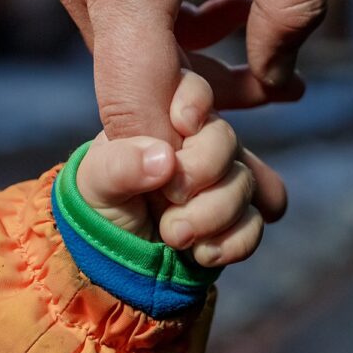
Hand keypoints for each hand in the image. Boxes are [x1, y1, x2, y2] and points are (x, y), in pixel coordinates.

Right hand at [41, 0, 325, 142]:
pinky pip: (127, 23)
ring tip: (277, 56)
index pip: (133, 93)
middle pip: (136, 83)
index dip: (174, 156)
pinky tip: (231, 11)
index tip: (224, 188)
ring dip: (199, 71)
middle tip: (290, 95)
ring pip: (132, 58)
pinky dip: (177, 37)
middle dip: (211, 109)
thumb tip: (278, 74)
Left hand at [76, 70, 286, 264]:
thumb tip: (165, 159)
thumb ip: (120, 165)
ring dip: (213, 213)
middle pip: (225, 139)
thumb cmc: (103, 206)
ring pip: (243, 182)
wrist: (115, 260)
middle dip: (201, 171)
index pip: (192, 92)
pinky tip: (203, 253)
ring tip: (174, 235)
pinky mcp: (236, 220)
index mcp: (163, 121)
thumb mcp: (96, 183)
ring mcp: (220, 181)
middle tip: (169, 199)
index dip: (194, 102)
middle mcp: (198, 145)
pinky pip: (255, 223)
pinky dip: (234, 240)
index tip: (181, 124)